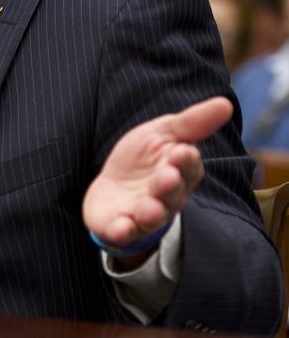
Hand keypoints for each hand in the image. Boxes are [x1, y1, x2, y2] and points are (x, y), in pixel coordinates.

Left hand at [82, 96, 232, 253]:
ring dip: (151, 213)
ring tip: (147, 208)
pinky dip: (122, 231)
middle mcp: (166, 198)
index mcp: (180, 173)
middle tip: (166, 176)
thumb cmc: (142, 160)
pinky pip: (124, 233)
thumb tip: (225, 104)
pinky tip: (120, 228)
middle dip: (169, 186)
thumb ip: (191, 123)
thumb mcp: (162, 133)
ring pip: (152, 217)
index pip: (189, 169)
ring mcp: (143, 215)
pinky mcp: (120, 228)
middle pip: (172, 194)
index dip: (186, 162)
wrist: (110, 188)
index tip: (181, 151)